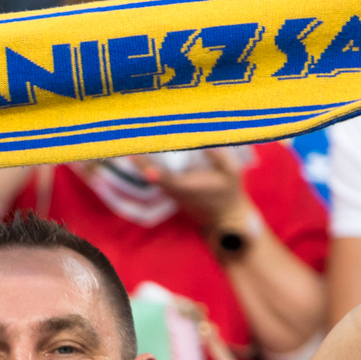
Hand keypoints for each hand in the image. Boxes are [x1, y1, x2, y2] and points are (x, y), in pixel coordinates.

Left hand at [136, 149, 254, 233]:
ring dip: (141, 161)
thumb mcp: (232, 174)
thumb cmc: (229, 193)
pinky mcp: (172, 190)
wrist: (224, 217)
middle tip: (128, 146)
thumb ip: (220, 158)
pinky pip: (156, 176)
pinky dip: (148, 165)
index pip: (169, 181)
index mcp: (189, 188)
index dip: (157, 175)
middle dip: (140, 162)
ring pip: (152, 176)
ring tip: (131, 142)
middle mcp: (176, 191)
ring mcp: (172, 192)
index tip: (147, 169)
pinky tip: (142, 150)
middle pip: (153, 177)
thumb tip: (208, 143)